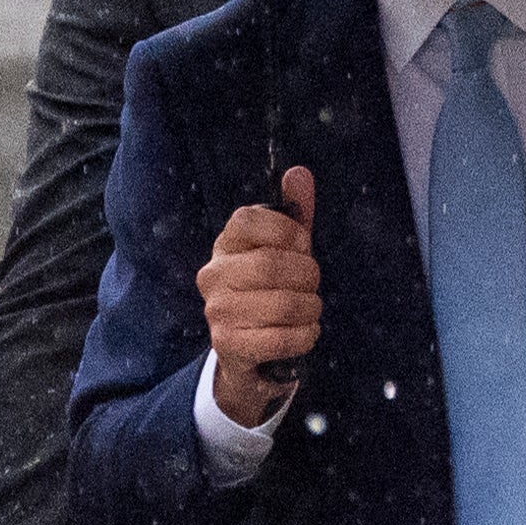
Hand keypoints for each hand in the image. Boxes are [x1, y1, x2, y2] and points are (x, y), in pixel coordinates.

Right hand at [200, 165, 319, 425]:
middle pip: (271, 265)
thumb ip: (294, 212)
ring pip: (282, 304)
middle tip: (312, 285)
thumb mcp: (286, 249)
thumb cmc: (271, 290)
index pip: (247, 220)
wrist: (249, 351)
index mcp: (225, 245)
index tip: (302, 246)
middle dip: (307, 276)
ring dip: (310, 309)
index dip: (286, 231)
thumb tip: (299, 173)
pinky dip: (304, 336)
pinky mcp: (227, 345)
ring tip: (309, 310)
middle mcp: (213, 275)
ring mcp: (217, 311)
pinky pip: (280, 338)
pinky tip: (304, 332)